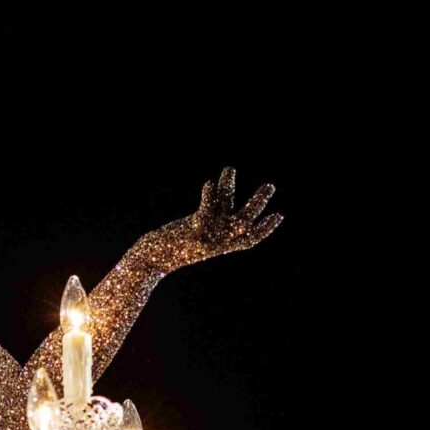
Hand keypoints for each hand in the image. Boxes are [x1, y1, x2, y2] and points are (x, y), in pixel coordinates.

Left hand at [157, 166, 280, 268]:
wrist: (150, 262)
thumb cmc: (170, 250)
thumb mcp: (192, 238)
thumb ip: (206, 223)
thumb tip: (216, 199)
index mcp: (220, 247)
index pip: (249, 241)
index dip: (265, 229)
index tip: (278, 215)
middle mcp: (217, 243)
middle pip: (245, 222)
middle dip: (258, 203)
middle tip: (270, 185)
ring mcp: (207, 237)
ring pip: (227, 210)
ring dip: (229, 186)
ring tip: (230, 168)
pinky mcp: (195, 230)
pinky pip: (207, 209)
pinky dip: (210, 195)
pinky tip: (210, 183)